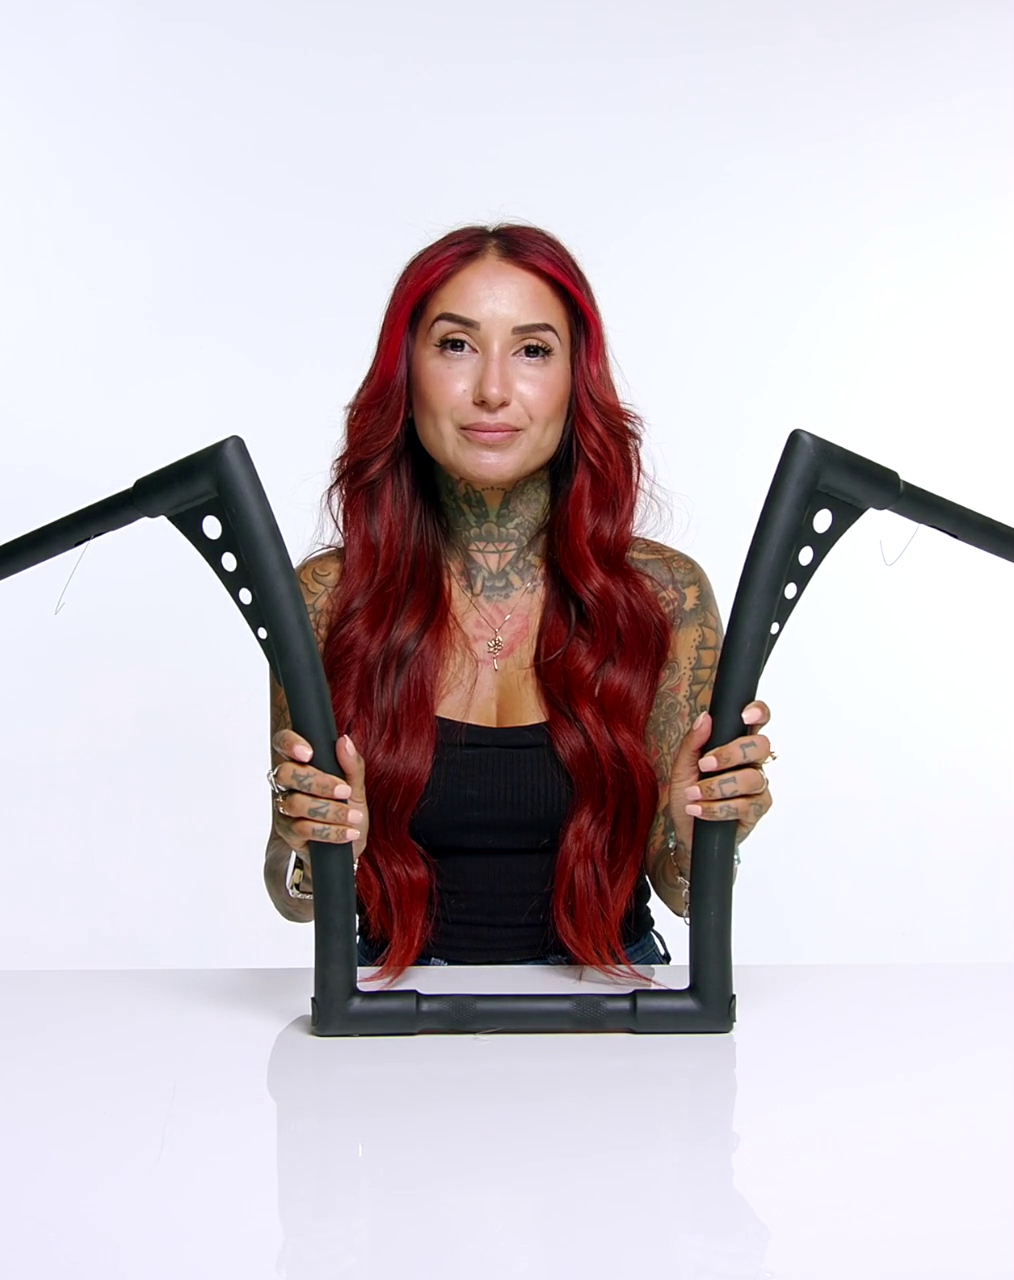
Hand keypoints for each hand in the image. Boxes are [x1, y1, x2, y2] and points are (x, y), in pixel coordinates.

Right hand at [270, 731, 368, 865]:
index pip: (282, 743)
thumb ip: (352, 764)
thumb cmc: (349, 809)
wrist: (349, 846)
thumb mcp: (357, 786)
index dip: (289, 744)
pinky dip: (330, 831)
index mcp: (301, 764)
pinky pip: (303, 828)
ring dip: (329, 810)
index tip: (309, 753)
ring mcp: (285, 808)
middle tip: (343, 790)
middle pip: (285, 773)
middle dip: (317, 782)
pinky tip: (348, 832)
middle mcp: (287, 784)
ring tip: (353, 816)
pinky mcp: (288, 832)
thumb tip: (345, 741)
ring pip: (296, 803)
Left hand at [668, 702, 772, 864]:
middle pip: (761, 746)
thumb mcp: (682, 768)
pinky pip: (745, 805)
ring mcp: (758, 787)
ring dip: (717, 787)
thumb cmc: (688, 795)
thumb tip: (704, 718)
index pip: (758, 721)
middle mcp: (752, 763)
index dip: (759, 712)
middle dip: (731, 754)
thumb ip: (693, 743)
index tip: (744, 715)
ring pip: (751, 778)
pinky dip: (717, 808)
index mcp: (737, 745)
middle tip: (704, 766)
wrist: (687, 832)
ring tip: (694, 794)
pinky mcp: (757, 810)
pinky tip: (699, 809)